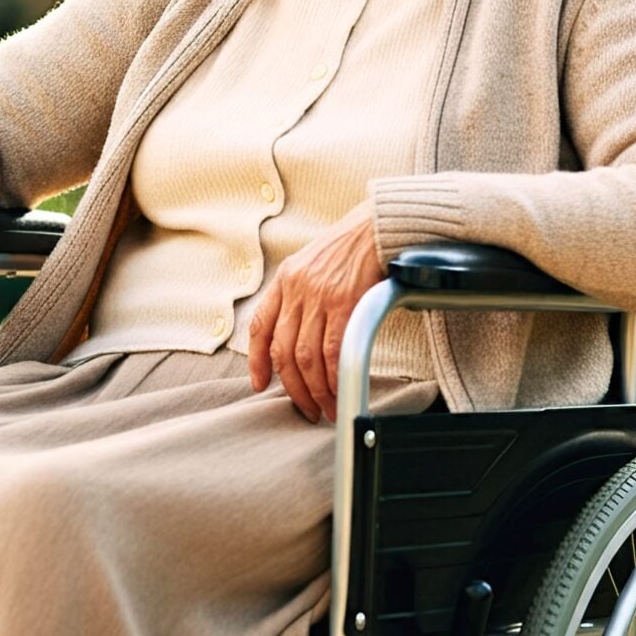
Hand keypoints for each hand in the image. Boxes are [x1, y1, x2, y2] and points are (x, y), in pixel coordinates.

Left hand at [246, 200, 387, 422]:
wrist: (380, 225)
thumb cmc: (352, 247)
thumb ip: (302, 293)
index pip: (260, 326)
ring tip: (325, 409)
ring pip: (306, 357)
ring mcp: (320, 296)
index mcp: (285, 278)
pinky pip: (333, 351)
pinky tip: (339, 390)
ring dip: (314, 390)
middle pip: (283, 350)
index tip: (259, 384)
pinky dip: (333, 377)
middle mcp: (297, 288)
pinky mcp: (346, 303)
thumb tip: (301, 334)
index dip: (255, 360)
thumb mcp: (314, 263)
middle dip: (292, 388)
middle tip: (305, 409)